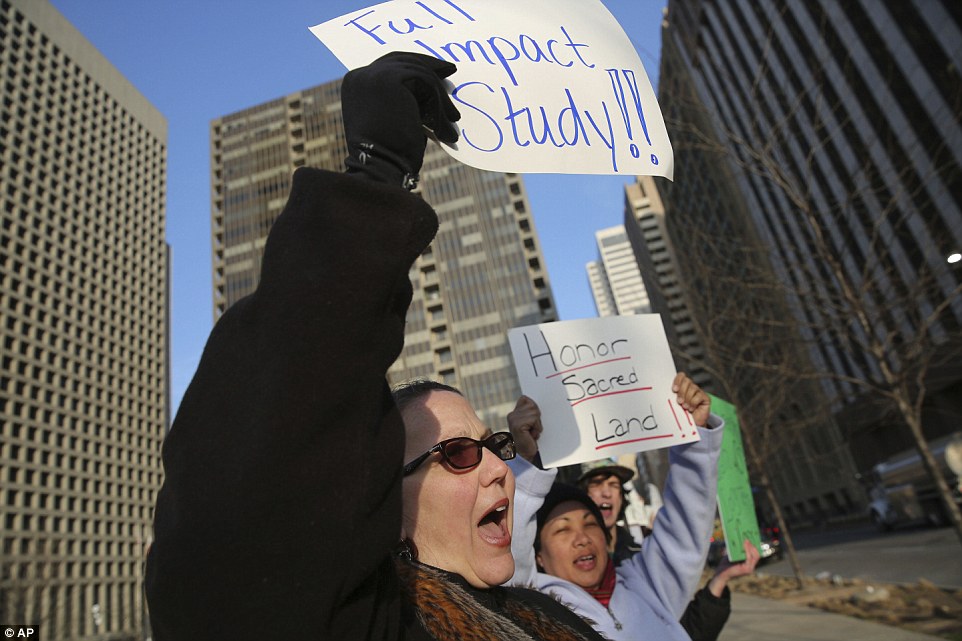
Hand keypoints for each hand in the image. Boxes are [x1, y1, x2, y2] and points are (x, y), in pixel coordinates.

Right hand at [341, 52, 460, 187]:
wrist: (381, 167)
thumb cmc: (390, 154)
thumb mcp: (395, 119)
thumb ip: (404, 99)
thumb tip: (429, 88)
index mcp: (356, 85)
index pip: (388, 67)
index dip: (414, 68)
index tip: (437, 72)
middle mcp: (360, 75)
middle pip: (402, 60)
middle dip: (428, 65)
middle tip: (450, 69)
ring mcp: (373, 74)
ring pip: (418, 72)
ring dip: (439, 96)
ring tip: (453, 118)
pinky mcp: (390, 78)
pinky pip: (425, 79)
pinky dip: (439, 100)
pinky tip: (446, 121)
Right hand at [507, 395, 541, 461]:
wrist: (526, 455)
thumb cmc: (530, 439)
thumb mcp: (530, 423)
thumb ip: (530, 412)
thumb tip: (535, 404)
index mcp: (513, 413)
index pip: (525, 398)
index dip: (533, 408)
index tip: (533, 421)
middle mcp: (512, 415)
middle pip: (532, 405)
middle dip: (537, 418)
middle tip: (532, 429)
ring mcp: (513, 419)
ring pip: (535, 412)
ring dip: (538, 424)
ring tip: (532, 432)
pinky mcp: (517, 424)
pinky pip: (534, 419)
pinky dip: (537, 428)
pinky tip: (532, 435)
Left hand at [672, 372, 710, 426]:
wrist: (692, 425)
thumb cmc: (681, 414)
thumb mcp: (674, 404)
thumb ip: (671, 397)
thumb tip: (663, 392)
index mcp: (682, 386)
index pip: (681, 376)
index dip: (678, 381)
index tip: (674, 390)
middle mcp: (691, 387)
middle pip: (687, 381)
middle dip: (682, 392)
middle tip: (679, 402)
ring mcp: (699, 392)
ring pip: (693, 388)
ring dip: (687, 398)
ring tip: (685, 407)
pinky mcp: (706, 398)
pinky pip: (699, 396)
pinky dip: (694, 402)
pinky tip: (692, 409)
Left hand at [708, 539, 759, 596]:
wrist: (720, 573)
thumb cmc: (726, 564)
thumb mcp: (732, 555)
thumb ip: (737, 550)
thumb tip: (738, 539)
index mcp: (749, 564)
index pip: (756, 555)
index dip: (755, 547)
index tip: (752, 539)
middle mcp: (751, 567)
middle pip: (757, 555)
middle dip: (754, 546)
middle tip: (748, 538)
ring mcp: (749, 569)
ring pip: (754, 556)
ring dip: (750, 547)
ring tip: (746, 540)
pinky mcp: (746, 569)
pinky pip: (749, 558)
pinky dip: (747, 550)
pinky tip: (744, 545)